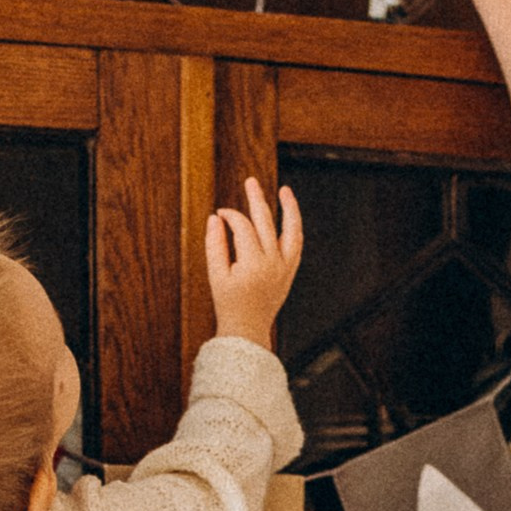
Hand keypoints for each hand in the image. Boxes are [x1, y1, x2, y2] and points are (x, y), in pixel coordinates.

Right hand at [204, 178, 303, 345]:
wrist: (247, 330)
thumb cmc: (229, 303)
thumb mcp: (215, 275)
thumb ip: (214, 245)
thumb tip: (215, 218)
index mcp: (252, 264)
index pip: (243, 227)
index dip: (230, 216)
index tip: (219, 214)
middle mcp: (273, 263)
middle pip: (266, 222)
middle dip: (256, 199)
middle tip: (250, 181)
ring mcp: (285, 267)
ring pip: (291, 231)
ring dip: (289, 209)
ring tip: (285, 190)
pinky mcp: (290, 272)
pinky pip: (296, 244)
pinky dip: (293, 228)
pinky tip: (288, 215)